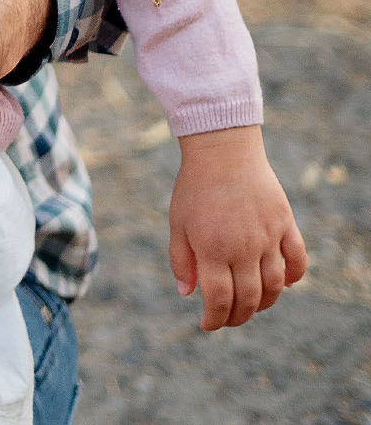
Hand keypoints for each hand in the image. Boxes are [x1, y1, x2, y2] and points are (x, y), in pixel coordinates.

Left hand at [169, 126, 307, 328]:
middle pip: (249, 299)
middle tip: (227, 320)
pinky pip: (298, 261)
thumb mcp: (177, 223)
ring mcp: (268, 237)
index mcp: (213, 249)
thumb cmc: (194, 187)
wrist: (222, 150)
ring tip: (251, 305)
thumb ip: (182, 260)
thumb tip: (187, 294)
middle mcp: (243, 248)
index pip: (219, 299)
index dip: (214, 319)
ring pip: (275, 286)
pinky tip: (281, 284)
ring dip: (264, 303)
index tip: (208, 324)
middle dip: (237, 317)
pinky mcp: (286, 225)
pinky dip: (293, 278)